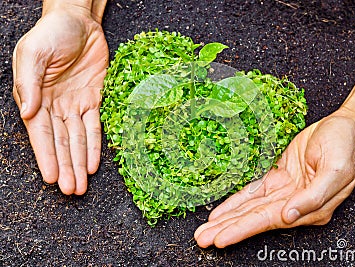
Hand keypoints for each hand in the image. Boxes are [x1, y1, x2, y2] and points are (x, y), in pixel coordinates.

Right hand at [12, 8, 108, 194]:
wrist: (78, 22)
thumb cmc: (51, 34)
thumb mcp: (33, 53)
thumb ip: (29, 83)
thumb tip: (27, 113)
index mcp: (36, 98)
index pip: (41, 134)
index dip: (47, 156)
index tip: (52, 177)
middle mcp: (56, 107)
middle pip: (61, 143)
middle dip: (66, 167)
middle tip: (72, 191)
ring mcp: (76, 105)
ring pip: (78, 140)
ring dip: (79, 163)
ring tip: (82, 185)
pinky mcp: (95, 101)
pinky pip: (95, 127)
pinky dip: (94, 146)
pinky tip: (93, 164)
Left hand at [194, 114, 354, 247]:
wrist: (343, 126)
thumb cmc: (344, 145)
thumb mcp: (337, 169)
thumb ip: (314, 196)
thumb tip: (290, 215)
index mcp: (311, 206)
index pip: (269, 221)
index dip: (243, 229)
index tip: (221, 238)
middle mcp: (293, 203)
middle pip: (254, 219)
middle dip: (227, 229)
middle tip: (202, 239)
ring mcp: (282, 190)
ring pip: (249, 208)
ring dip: (227, 219)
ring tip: (205, 231)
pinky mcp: (275, 177)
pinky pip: (251, 192)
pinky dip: (234, 202)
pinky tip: (220, 212)